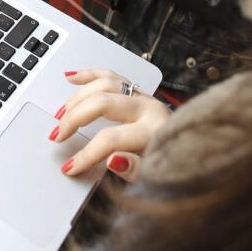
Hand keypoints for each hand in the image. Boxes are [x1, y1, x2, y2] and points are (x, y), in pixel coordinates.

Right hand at [49, 69, 170, 180]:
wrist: (193, 150)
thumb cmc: (175, 163)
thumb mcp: (159, 176)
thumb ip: (137, 170)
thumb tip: (113, 160)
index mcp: (154, 129)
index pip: (110, 139)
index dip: (86, 154)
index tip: (70, 167)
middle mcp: (148, 107)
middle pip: (102, 103)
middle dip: (74, 119)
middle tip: (58, 136)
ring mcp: (143, 95)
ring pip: (104, 84)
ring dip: (77, 97)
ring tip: (60, 115)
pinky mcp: (138, 91)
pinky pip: (111, 75)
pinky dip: (89, 74)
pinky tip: (71, 77)